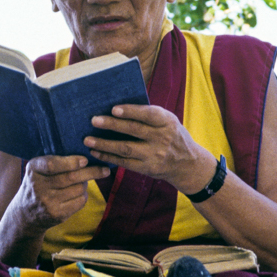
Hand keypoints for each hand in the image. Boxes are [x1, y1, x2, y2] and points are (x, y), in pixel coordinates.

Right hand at [12, 155, 109, 233]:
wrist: (25, 213)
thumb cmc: (38, 184)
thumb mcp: (38, 170)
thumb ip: (55, 162)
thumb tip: (86, 156)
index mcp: (33, 170)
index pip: (52, 164)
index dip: (70, 162)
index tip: (85, 160)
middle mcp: (38, 186)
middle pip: (70, 177)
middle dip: (91, 172)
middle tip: (104, 169)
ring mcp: (48, 202)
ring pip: (78, 189)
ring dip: (85, 184)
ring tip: (80, 182)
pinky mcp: (57, 214)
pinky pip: (80, 201)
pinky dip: (83, 195)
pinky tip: (76, 194)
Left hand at [86, 104, 216, 193]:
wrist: (188, 164)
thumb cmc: (172, 136)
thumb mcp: (168, 122)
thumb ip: (149, 116)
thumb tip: (116, 108)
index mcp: (168, 122)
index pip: (149, 114)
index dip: (131, 111)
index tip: (114, 109)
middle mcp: (162, 138)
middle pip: (134, 130)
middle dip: (112, 125)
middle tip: (93, 120)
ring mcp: (155, 155)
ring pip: (126, 148)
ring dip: (104, 144)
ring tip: (87, 139)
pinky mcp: (147, 168)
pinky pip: (124, 162)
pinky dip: (108, 157)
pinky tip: (96, 152)